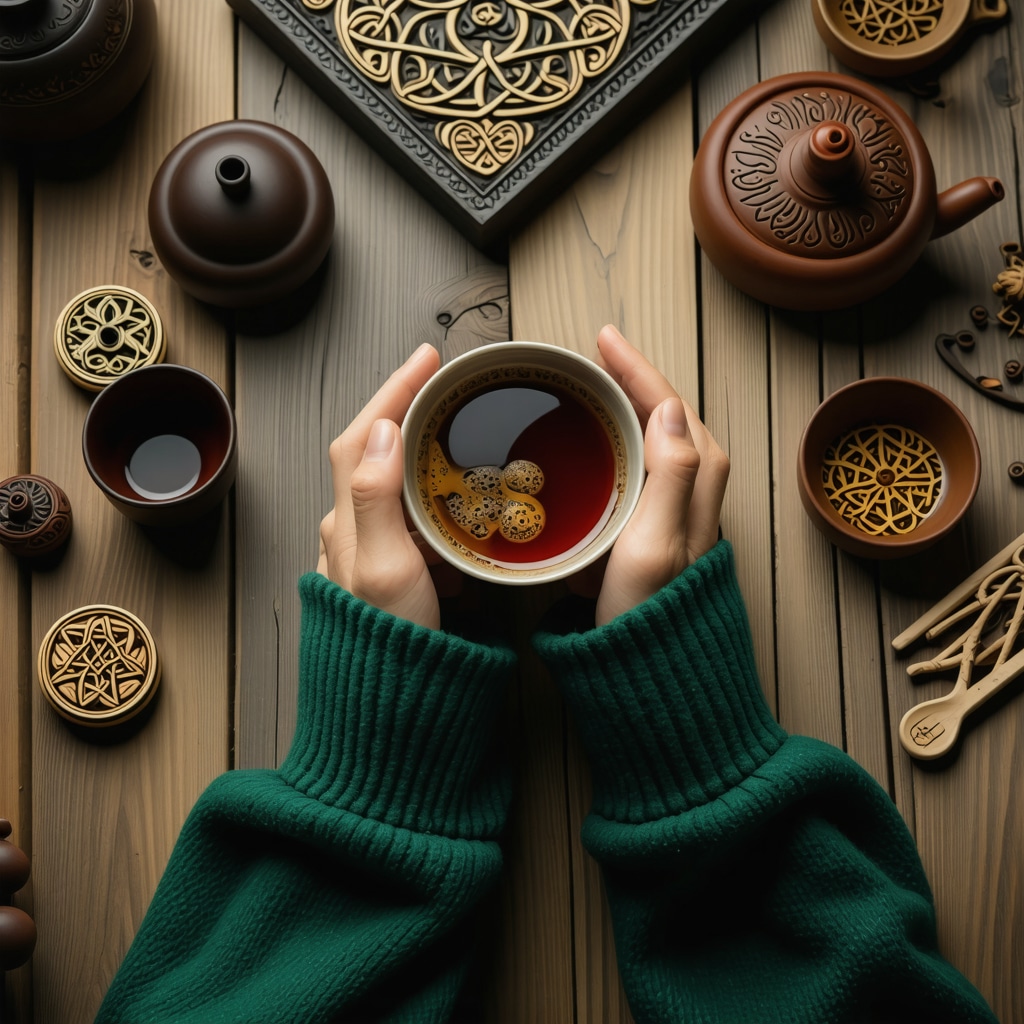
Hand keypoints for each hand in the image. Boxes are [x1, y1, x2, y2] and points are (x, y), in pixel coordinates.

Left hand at [317, 343, 443, 629]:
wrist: (389, 713)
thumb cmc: (389, 645)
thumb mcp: (386, 567)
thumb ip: (377, 497)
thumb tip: (384, 429)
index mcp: (348, 522)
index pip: (365, 435)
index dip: (393, 390)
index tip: (427, 359)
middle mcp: (351, 532)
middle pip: (374, 453)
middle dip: (406, 413)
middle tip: (443, 389)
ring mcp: (370, 554)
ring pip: (392, 485)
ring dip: (420, 455)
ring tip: (456, 440)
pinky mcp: (390, 575)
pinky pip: (409, 522)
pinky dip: (433, 502)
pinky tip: (457, 510)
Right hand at [582, 325, 729, 625]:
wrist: (650, 674)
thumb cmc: (650, 615)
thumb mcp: (656, 543)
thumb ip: (671, 475)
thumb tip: (667, 407)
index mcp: (698, 484)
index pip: (668, 406)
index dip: (636, 368)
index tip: (604, 339)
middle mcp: (695, 493)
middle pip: (666, 417)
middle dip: (634, 380)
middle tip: (596, 357)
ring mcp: (676, 511)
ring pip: (654, 442)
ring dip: (627, 410)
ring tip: (594, 390)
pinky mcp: (656, 531)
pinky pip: (641, 470)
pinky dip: (618, 446)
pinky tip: (595, 450)